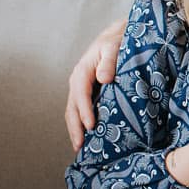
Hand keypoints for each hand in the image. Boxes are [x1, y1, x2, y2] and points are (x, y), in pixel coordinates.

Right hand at [66, 20, 127, 149]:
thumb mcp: (114, 47)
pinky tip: (87, 140)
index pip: (81, 94)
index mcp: (83, 71)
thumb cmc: (117, 43)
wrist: (116, 39)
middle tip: (79, 146)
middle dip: (75, 127)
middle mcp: (78, 81)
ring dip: (75, 130)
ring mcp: (81, 90)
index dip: (84, 111)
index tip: (91, 126)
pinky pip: (80, 112)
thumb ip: (109, 61)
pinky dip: (81, 126)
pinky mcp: (87, 95)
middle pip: (72, 107)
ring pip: (73, 112)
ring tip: (79, 149)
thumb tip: (103, 78)